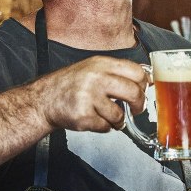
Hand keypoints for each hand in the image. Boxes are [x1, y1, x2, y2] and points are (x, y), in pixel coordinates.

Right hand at [33, 56, 148, 132]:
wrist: (45, 99)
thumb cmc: (71, 85)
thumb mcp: (93, 68)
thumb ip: (116, 72)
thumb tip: (146, 79)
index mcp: (101, 64)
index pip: (136, 71)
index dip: (144, 83)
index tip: (144, 90)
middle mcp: (96, 77)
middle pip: (133, 92)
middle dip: (139, 105)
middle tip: (136, 109)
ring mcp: (89, 97)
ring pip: (119, 114)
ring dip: (117, 120)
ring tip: (107, 115)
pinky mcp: (83, 116)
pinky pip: (106, 127)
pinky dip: (103, 127)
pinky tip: (94, 119)